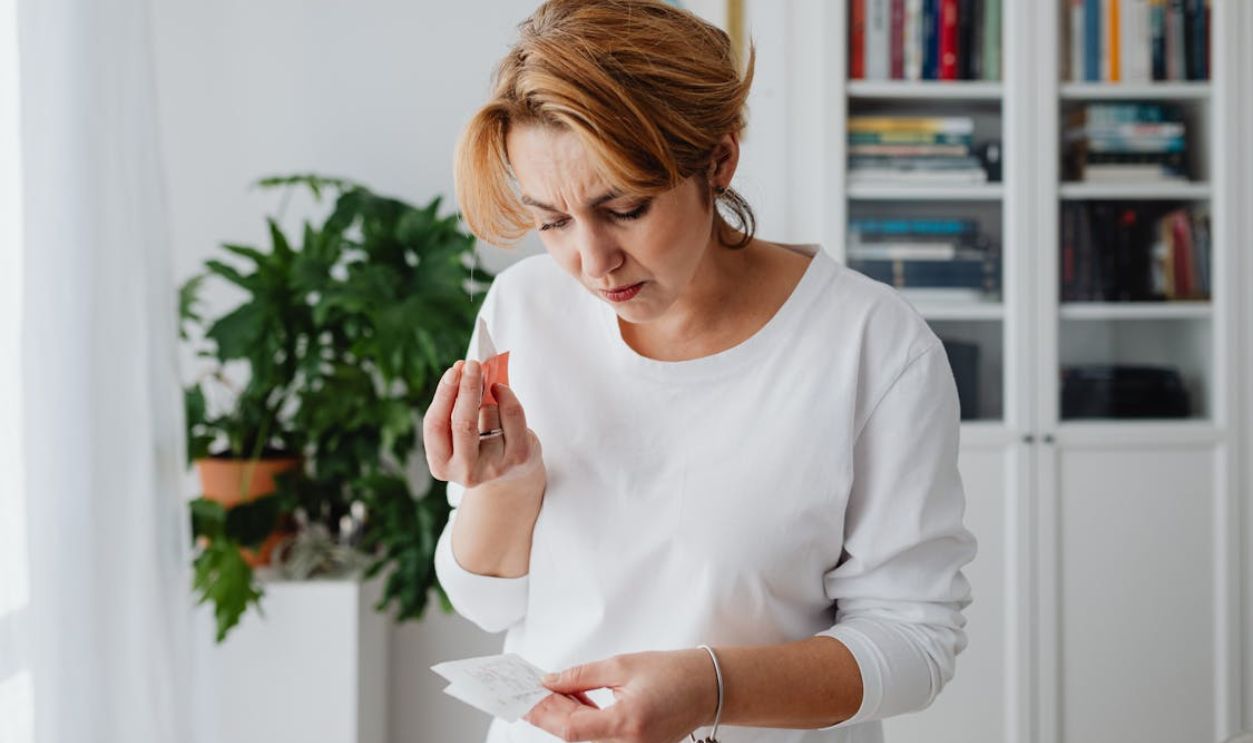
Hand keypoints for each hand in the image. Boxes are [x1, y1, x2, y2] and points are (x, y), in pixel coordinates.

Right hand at [423, 359, 544, 495]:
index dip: (444, 395)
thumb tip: (465, 369)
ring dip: (488, 395)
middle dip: (467, 388)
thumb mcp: (460, 430)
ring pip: (488, 414)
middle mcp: (465, 471)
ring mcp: (494, 467)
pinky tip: (501, 390)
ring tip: (487, 393)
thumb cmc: (479, 442)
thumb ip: (456, 405)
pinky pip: (512, 415)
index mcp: (441, 465)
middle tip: (471, 364)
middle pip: (462, 423)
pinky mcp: (518, 458)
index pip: (435, 425)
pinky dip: (507, 395)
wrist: (511, 472)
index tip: (453, 370)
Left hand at [521, 649, 717, 742]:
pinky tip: (576, 702)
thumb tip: (551, 682)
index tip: (526, 699)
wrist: (708, 687)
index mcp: (626, 723)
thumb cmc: (674, 673)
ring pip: (586, 739)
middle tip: (533, 691)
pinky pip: (601, 739)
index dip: (544, 713)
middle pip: (575, 737)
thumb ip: (582, 676)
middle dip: (550, 713)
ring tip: (555, 692)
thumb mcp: (622, 665)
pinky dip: (584, 722)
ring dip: (566, 717)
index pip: (572, 727)